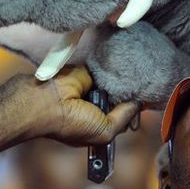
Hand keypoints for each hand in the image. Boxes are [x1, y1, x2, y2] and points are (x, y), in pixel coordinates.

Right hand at [0, 66, 139, 145]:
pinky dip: (111, 64)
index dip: (137, 103)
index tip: (153, 91)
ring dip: (122, 75)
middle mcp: (96, 104)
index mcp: (100, 122)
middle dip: (132, 87)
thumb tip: (140, 102)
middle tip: (150, 76)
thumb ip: (124, 116)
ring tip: (140, 65)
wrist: (36, 103)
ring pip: (113, 79)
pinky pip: (102, 67)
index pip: (125, 111)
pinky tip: (125, 58)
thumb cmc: (68, 124)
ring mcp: (89, 87)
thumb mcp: (103, 130)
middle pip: (121, 94)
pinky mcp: (82, 71)